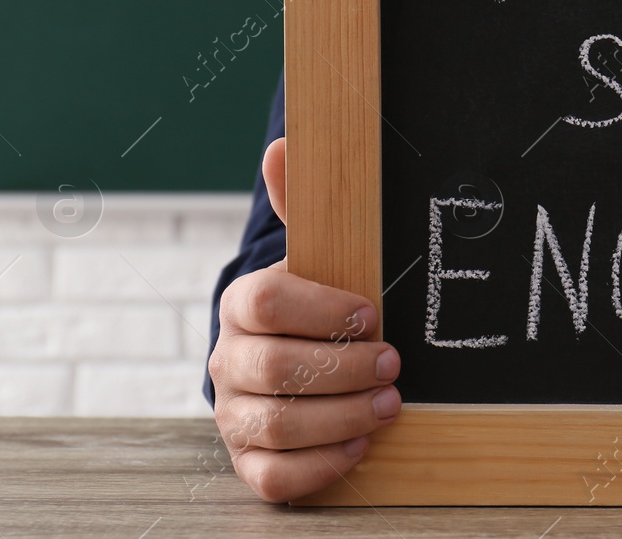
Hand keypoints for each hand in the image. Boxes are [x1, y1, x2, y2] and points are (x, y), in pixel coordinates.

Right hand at [208, 137, 400, 501]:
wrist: (294, 356)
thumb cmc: (316, 302)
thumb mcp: (316, 253)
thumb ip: (304, 206)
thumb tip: (283, 145)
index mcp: (242, 304)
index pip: (264, 302)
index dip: (321, 309)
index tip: (371, 313)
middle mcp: (227, 360)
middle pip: (273, 368)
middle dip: (342, 368)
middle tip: (394, 364)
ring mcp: (234, 413)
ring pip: (276, 425)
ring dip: (342, 416)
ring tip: (391, 404)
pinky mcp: (248, 460)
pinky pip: (273, 476)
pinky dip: (320, 465)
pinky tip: (361, 444)